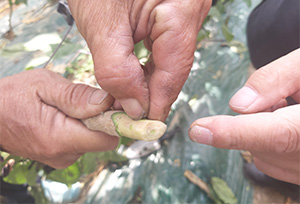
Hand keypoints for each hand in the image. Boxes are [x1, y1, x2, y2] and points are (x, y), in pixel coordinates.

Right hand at [0, 70, 118, 168]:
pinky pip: (82, 141)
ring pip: (94, 139)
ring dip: (91, 122)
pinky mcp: (61, 155)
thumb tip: (106, 103)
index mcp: (60, 138)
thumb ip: (76, 96)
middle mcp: (64, 154)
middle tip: (89, 98)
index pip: (107, 138)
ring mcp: (62, 157)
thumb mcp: (44, 85)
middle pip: (103, 139)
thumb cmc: (13, 96)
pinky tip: (66, 115)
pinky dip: (81, 128)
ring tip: (70, 106)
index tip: (114, 101)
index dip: (115, 119)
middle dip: (103, 118)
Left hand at [67, 0, 210, 120]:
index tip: (144, 126)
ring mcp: (183, 11)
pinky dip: (148, 66)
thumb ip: (118, 70)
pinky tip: (134, 78)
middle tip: (131, 117)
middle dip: (151, 94)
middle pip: (175, 66)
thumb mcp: (101, 24)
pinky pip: (165, 47)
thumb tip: (135, 107)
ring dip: (148, 82)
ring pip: (170, 59)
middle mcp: (191, 10)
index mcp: (182, 8)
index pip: (174, 69)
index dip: (158, 102)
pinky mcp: (172, 13)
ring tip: (129, 101)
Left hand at [189, 49, 299, 184]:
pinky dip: (268, 144)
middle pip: (264, 144)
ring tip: (289, 109)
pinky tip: (288, 123)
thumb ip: (275, 79)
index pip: (276, 134)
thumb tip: (238, 105)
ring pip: (263, 157)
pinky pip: (273, 164)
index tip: (199, 130)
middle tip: (280, 98)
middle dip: (255, 120)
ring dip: (261, 131)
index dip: (234, 133)